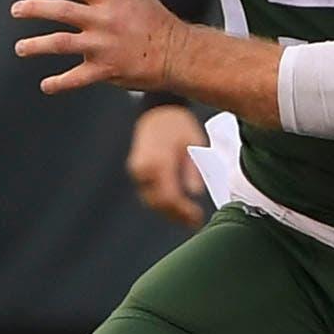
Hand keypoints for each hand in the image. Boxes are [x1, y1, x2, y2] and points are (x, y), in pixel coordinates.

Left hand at [13, 0, 187, 96]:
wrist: (177, 53)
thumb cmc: (158, 21)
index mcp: (110, 0)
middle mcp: (103, 21)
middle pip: (62, 11)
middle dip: (35, 9)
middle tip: (15, 9)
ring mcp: (103, 46)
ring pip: (61, 43)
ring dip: (37, 45)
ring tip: (20, 47)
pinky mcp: (106, 69)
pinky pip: (77, 78)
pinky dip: (59, 82)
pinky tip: (46, 85)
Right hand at [128, 104, 210, 227]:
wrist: (158, 112)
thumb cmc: (179, 126)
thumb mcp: (194, 144)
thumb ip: (193, 169)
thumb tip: (195, 191)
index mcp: (159, 162)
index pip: (170, 196)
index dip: (183, 211)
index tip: (197, 218)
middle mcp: (144, 169)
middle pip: (158, 203)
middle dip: (177, 216)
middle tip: (194, 222)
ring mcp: (137, 171)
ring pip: (151, 201)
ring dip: (169, 212)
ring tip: (187, 218)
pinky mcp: (137, 172)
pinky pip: (148, 193)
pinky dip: (161, 202)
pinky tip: (176, 207)